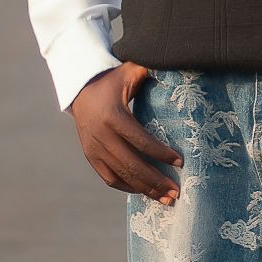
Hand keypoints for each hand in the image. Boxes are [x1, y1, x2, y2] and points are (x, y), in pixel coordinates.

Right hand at [70, 62, 182, 204]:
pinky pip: (109, 178)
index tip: (180, 162)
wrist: (80, 89)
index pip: (140, 141)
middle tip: (176, 192)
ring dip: (144, 189)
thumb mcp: (130, 71)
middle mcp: (101, 135)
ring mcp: (94, 148)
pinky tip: (145, 191)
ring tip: (166, 198)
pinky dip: (127, 187)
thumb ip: (150, 70)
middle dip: (155, 181)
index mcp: (113, 116)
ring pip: (121, 175)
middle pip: (131, 164)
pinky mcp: (90, 156)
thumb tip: (178, 63)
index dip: (160, 154)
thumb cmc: (113, 80)